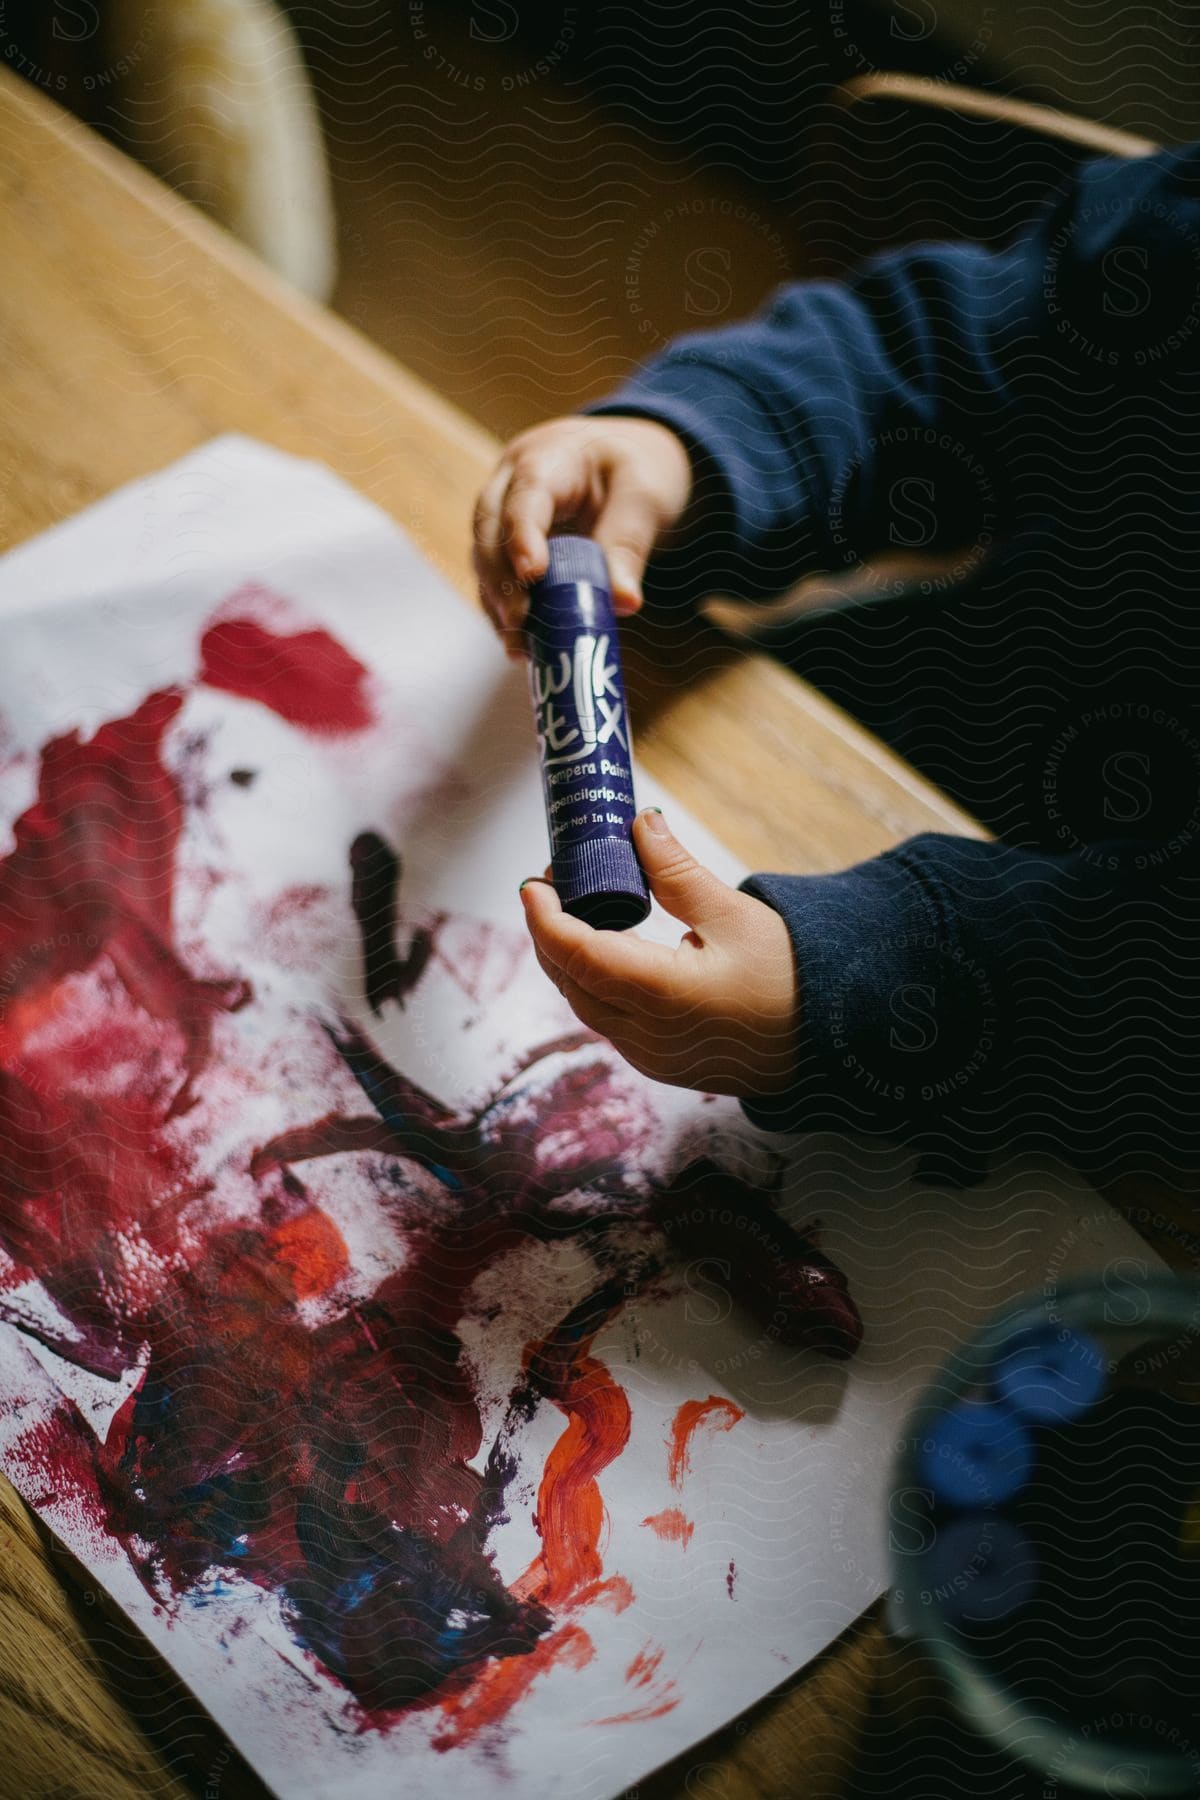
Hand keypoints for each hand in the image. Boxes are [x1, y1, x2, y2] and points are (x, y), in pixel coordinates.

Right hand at [473, 415, 693, 655]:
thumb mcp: (645, 496)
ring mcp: (502, 515)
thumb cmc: (634, 468)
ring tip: (520, 646)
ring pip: (483, 559)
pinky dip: (505, 612)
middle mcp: (510, 483)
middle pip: (489, 529)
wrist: (622, 459)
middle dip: (500, 579)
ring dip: (498, 604)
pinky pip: (495, 580)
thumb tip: (623, 603)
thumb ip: (631, 544)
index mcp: (546, 458)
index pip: (524, 495)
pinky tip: (522, 646)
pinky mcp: (505, 546)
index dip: (522, 535)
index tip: (531, 574)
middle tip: (521, 621)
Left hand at [519, 809, 799, 1097]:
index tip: (533, 882)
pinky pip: (607, 1021)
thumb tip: (640, 825)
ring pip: (584, 1005)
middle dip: (550, 932)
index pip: (576, 954)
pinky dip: (593, 983)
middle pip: (570, 981)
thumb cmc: (792, 976)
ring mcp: (649, 1057)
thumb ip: (676, 872)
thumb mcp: (733, 914)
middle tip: (555, 882)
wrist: (829, 1042)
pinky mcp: (658, 1064)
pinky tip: (602, 950)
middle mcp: (645, 1035)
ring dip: (569, 960)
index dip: (544, 917)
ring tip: (575, 910)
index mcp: (661, 995)